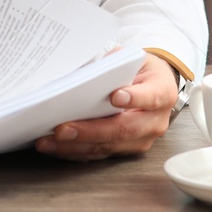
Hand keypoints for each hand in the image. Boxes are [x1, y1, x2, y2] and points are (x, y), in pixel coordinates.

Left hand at [35, 54, 179, 160]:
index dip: (135, 98)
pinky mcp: (125, 149)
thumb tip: (81, 72)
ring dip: (76, 146)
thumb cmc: (139, 70)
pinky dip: (75, 151)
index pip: (151, 96)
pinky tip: (55, 147)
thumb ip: (112, 62)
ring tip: (49, 141)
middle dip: (90, 131)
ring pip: (108, 146)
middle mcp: (155, 120)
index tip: (115, 97)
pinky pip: (99, 153)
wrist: (153, 86)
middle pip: (124, 129)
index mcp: (162, 91)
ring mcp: (141, 139)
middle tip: (63, 129)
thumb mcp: (131, 57)